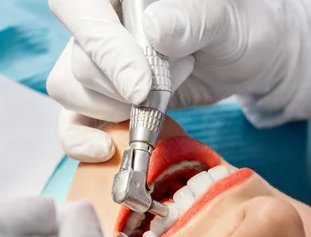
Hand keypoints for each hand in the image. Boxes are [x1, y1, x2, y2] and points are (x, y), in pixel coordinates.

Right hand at [46, 0, 303, 161]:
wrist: (241, 58)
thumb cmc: (233, 28)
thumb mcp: (222, 19)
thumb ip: (191, 19)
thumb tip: (155, 31)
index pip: (80, 8)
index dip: (104, 48)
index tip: (141, 88)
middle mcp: (97, 22)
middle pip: (79, 60)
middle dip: (126, 88)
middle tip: (176, 79)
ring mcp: (94, 62)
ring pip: (70, 90)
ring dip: (117, 110)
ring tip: (163, 97)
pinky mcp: (99, 98)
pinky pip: (68, 122)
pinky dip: (80, 140)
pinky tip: (106, 149)